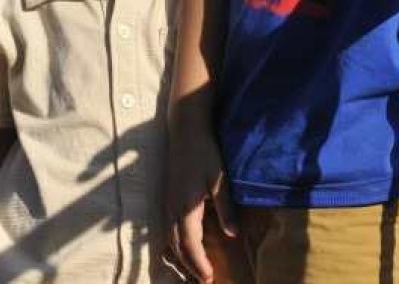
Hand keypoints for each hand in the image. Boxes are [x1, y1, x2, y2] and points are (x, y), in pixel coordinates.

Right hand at [166, 126, 235, 283]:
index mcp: (186, 206)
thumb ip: (225, 209)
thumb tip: (232, 235)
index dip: (198, 264)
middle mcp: (172, 207)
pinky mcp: (167, 195)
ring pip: (169, 237)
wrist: (185, 129)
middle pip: (176, 245)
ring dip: (180, 256)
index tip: (208, 279)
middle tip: (202, 280)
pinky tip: (182, 246)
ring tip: (192, 269)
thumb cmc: (205, 153)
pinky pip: (167, 227)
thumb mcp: (220, 181)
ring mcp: (167, 201)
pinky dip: (174, 242)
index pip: (190, 244)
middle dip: (188, 265)